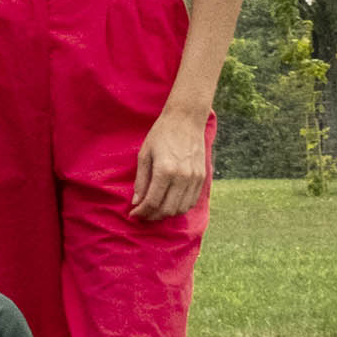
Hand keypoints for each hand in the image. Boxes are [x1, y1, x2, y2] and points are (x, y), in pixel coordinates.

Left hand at [131, 103, 211, 220]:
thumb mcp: (144, 155)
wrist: (186, 120)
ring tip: (154, 211)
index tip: (133, 214)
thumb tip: (136, 202)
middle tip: (142, 215)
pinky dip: (180, 207)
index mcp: (165, 170)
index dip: (141, 212)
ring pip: (181, 208)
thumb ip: (141, 180)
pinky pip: (192, 201)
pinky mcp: (203, 177)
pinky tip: (169, 204)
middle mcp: (183, 177)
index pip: (152, 202)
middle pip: (168, 209)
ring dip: (166, 214)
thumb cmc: (161, 135)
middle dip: (152, 216)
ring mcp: (195, 178)